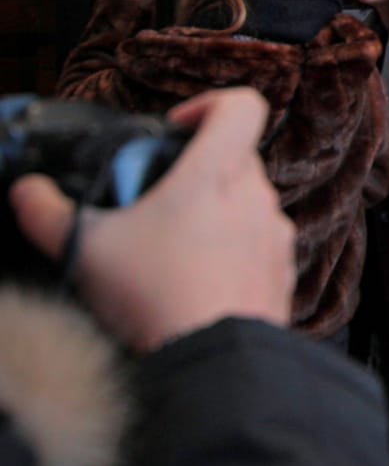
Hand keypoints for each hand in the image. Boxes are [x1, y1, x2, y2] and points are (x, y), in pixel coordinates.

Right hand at [8, 88, 294, 351]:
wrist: (214, 360)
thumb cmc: (157, 296)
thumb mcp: (86, 249)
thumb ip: (48, 212)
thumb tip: (27, 193)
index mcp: (217, 174)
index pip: (242, 106)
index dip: (209, 105)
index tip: (176, 130)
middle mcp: (257, 199)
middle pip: (238, 158)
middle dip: (198, 169)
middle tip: (155, 199)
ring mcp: (276, 237)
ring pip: (248, 204)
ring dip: (216, 212)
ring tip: (172, 246)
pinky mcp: (283, 273)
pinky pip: (259, 245)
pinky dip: (233, 251)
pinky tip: (197, 280)